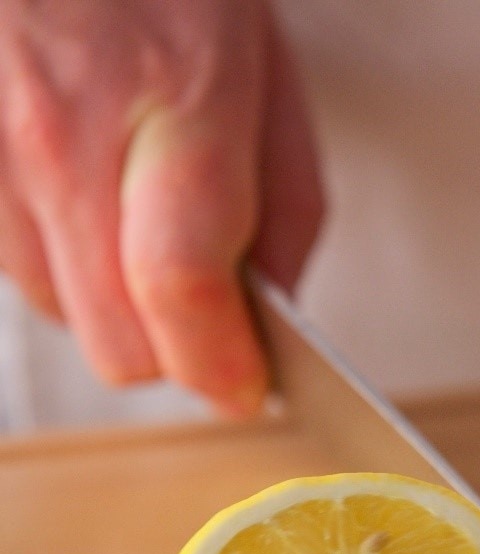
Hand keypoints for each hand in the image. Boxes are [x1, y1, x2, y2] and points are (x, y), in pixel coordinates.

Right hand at [0, 0, 322, 415]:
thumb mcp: (270, 75)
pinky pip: (12, 265)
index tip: (248, 387)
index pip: (182, 286)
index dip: (219, 364)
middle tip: (213, 319)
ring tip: (145, 229)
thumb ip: (287, 209)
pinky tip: (91, 203)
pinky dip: (62, 263)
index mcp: (179, 99)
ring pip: (58, 312)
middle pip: (116, 338)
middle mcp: (62, 132)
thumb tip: (276, 320)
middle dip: (176, 350)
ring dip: (115, 304)